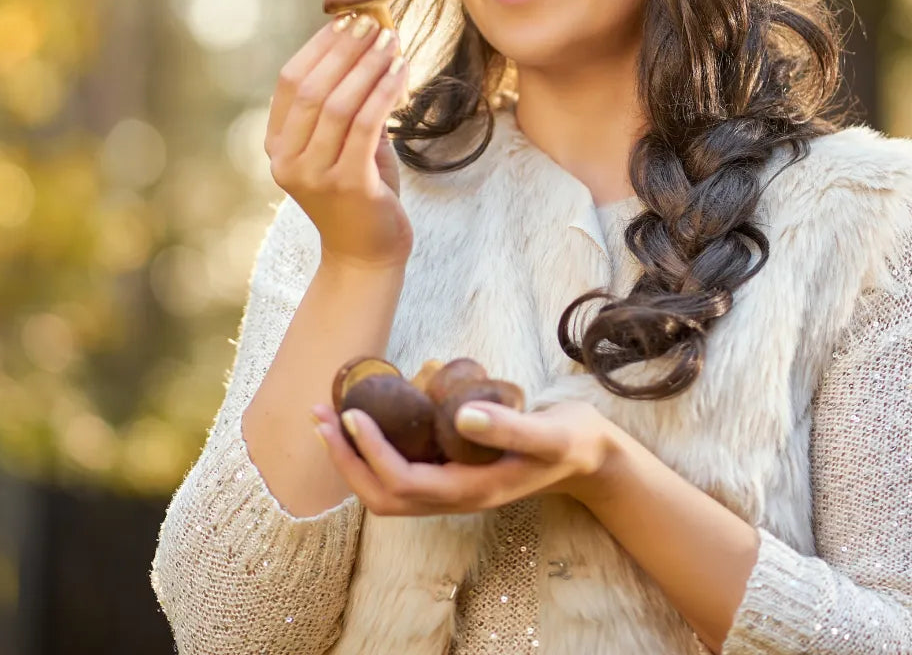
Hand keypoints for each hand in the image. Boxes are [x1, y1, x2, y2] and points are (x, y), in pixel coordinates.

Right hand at [267, 14, 412, 270]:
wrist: (367, 254)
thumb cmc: (361, 192)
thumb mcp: (344, 145)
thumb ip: (347, 104)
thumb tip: (368, 46)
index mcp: (278, 146)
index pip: (290, 82)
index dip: (319, 47)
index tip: (347, 20)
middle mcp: (287, 160)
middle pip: (312, 88)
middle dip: (345, 51)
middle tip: (373, 24)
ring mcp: (314, 175)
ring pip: (338, 105)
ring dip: (368, 67)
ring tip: (393, 42)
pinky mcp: (347, 185)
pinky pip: (366, 126)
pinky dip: (384, 93)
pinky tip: (401, 72)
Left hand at [309, 399, 618, 515]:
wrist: (590, 457)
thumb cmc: (573, 441)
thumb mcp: (550, 433)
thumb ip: (510, 427)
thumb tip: (461, 415)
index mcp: (473, 492)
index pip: (405, 483)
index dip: (371, 453)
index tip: (352, 414)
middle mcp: (456, 498)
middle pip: (383, 496)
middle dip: (346, 460)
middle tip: (321, 417)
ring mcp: (452, 489)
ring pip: (387, 489)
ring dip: (352, 457)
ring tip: (329, 417)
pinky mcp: (452, 474)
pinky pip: (401, 472)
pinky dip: (373, 450)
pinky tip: (367, 418)